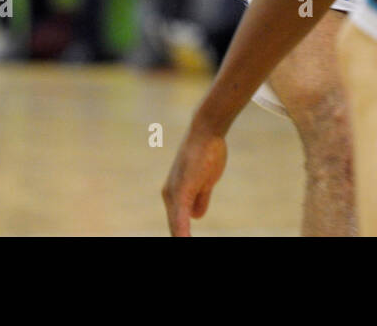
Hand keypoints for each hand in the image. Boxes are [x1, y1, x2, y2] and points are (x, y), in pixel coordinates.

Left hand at [162, 121, 227, 236]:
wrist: (207, 130)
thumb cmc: (207, 152)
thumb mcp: (206, 180)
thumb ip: (200, 198)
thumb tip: (197, 217)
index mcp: (174, 194)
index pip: (176, 226)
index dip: (180, 239)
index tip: (183, 243)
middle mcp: (169, 195)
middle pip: (173, 230)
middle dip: (179, 240)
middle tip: (182, 246)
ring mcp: (174, 194)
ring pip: (175, 228)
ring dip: (180, 239)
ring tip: (182, 245)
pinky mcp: (181, 191)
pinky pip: (180, 218)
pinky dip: (181, 233)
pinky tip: (183, 241)